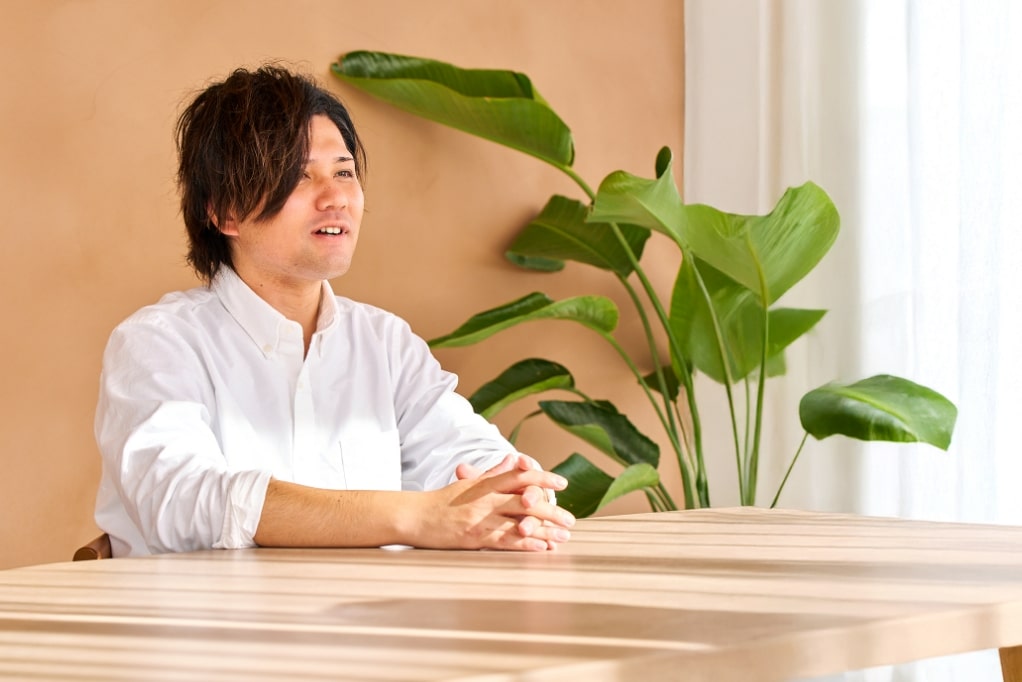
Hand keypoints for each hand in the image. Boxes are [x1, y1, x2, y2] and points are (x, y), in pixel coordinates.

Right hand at [418, 454, 573, 550]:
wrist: (414, 516)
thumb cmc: (441, 501)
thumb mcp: (468, 482)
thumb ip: (493, 472)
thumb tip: (513, 459)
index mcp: (485, 483)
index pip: (520, 476)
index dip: (543, 478)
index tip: (562, 484)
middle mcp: (486, 498)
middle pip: (526, 501)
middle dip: (552, 511)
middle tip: (570, 520)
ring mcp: (481, 518)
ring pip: (519, 522)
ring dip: (545, 531)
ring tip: (563, 537)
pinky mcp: (475, 538)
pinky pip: (505, 540)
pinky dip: (526, 544)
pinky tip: (541, 548)